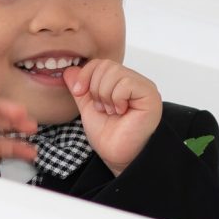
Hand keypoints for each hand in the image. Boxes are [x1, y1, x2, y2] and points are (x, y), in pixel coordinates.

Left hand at [63, 58, 161, 175]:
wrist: (117, 155)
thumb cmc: (108, 135)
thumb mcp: (88, 107)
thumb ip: (81, 88)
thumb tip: (69, 69)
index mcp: (121, 81)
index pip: (100, 62)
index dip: (85, 75)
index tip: (78, 92)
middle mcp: (135, 81)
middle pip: (106, 65)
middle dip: (95, 89)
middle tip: (102, 108)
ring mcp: (144, 87)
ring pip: (115, 73)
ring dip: (105, 96)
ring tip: (112, 111)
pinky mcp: (150, 95)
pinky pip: (126, 83)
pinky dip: (117, 99)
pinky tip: (121, 112)